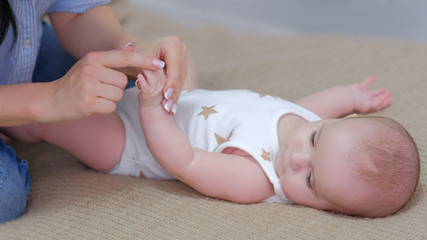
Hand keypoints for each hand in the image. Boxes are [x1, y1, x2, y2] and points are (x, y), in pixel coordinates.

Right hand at [44, 50, 163, 121]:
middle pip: (123, 81)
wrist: (51, 100)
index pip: (124, 57)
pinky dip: (106, 108)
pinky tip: (93, 105)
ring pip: (118, 94)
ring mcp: (89, 87)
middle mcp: (91, 70)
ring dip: (111, 98)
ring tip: (96, 96)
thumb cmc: (75, 82)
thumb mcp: (89, 64)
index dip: (143, 61)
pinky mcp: (89, 103)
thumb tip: (130, 47)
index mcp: (93, 58)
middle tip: (101, 89)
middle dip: (117, 87)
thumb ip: (110, 58)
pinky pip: (111, 106)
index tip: (159, 65)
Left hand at [131, 37, 187, 113]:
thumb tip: (158, 68)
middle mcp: (181, 49)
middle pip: (179, 75)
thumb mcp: (138, 58)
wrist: (138, 53)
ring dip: (175, 96)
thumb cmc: (136, 54)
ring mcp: (183, 59)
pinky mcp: (183, 67)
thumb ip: (146, 64)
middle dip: (173, 92)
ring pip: (181, 81)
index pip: (174, 66)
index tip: (165, 95)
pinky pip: (180, 83)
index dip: (170, 82)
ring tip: (169, 109)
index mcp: (172, 43)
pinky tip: (171, 106)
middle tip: (167, 107)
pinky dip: (174, 95)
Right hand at [349, 77, 391, 112]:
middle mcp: (367, 100)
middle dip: (383, 96)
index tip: (391, 98)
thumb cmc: (359, 103)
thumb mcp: (372, 104)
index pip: (380, 104)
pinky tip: (373, 78)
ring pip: (372, 92)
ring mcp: (363, 94)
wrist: (349, 97)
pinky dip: (369, 81)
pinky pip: (365, 83)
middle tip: (389, 94)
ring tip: (384, 89)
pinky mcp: (359, 88)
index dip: (386, 101)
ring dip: (378, 91)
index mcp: (370, 106)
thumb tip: (384, 99)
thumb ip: (379, 102)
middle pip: (377, 98)